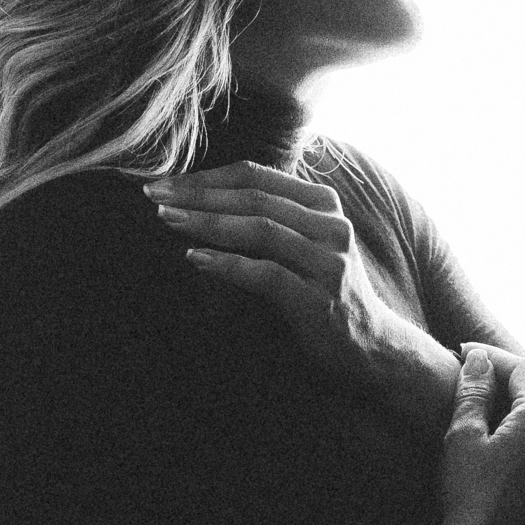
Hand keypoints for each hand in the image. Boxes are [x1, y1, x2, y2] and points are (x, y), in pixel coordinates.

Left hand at [145, 162, 397, 389]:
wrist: (370, 349)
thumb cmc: (324, 294)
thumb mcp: (303, 245)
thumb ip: (270, 219)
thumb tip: (201, 200)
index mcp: (323, 203)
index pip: (257, 175)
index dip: (207, 176)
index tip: (165, 183)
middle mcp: (331, 225)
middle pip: (254, 198)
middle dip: (199, 195)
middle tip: (154, 197)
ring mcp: (328, 262)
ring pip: (260, 229)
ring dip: (208, 223)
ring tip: (168, 221)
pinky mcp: (319, 299)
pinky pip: (267, 274)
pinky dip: (228, 265)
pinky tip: (196, 259)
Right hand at [459, 341, 524, 469]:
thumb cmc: (472, 503)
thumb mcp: (462, 441)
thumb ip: (473, 394)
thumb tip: (479, 360)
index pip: (523, 368)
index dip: (493, 356)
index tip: (464, 353)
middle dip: (509, 377)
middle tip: (476, 375)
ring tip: (497, 400)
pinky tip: (520, 434)